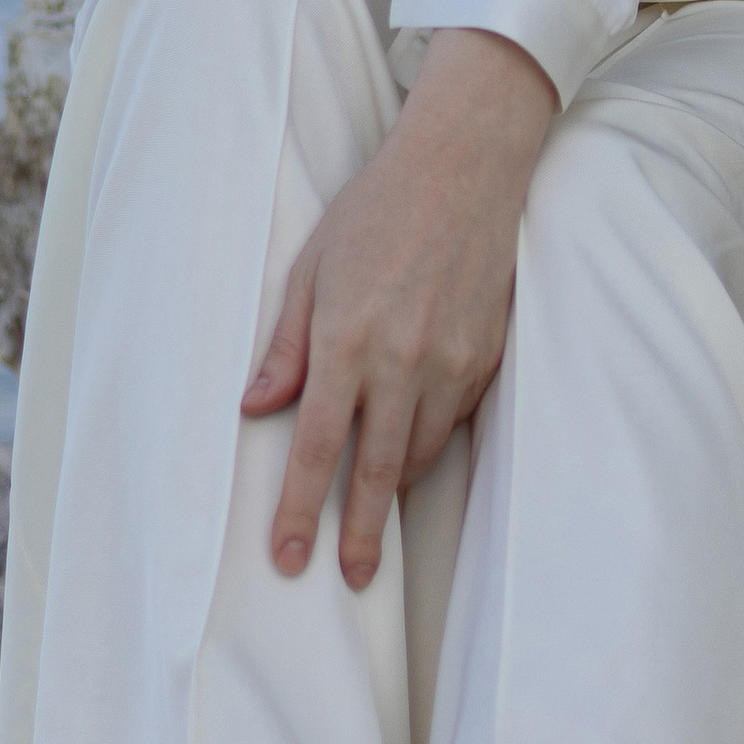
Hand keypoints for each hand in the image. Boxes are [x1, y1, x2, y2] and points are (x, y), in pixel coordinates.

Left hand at [240, 29, 557, 584]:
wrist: (465, 166)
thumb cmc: (377, 208)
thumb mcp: (311, 268)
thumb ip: (286, 346)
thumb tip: (256, 408)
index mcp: (346, 340)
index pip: (317, 448)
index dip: (301, 510)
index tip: (290, 557)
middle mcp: (402, 361)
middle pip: (378, 472)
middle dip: (359, 534)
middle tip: (349, 577)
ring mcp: (452, 362)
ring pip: (422, 452)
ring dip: (397, 489)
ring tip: (375, 519)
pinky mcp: (487, 356)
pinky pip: (455, 418)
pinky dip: (432, 438)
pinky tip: (415, 442)